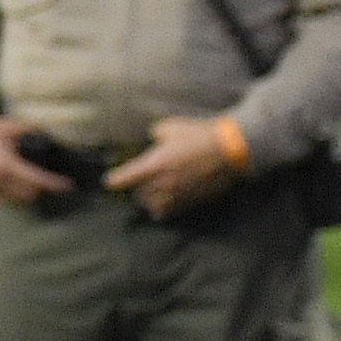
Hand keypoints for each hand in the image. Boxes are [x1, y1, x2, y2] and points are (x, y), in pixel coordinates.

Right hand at [0, 115, 74, 207]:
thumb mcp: (8, 126)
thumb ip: (31, 130)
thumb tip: (51, 134)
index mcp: (6, 165)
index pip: (37, 181)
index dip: (55, 184)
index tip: (68, 185)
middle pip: (30, 195)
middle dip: (44, 190)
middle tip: (55, 184)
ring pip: (18, 200)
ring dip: (30, 195)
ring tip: (39, 186)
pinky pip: (5, 199)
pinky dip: (16, 195)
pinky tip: (21, 186)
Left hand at [102, 112, 248, 218]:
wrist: (229, 151)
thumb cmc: (199, 136)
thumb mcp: (170, 128)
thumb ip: (155, 135)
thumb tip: (152, 139)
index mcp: (153, 164)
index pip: (123, 179)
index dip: (114, 180)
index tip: (110, 181)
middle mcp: (162, 183)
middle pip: (136, 194)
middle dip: (135, 187)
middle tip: (137, 180)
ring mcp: (176, 195)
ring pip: (150, 205)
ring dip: (147, 199)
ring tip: (149, 191)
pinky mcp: (189, 201)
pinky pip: (167, 213)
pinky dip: (160, 209)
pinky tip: (162, 201)